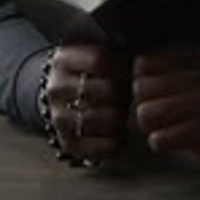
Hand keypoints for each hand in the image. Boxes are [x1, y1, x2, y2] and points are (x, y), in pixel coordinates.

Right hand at [45, 44, 130, 160]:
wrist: (60, 98)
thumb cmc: (89, 72)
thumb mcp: (92, 52)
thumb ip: (113, 52)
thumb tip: (142, 57)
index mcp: (64, 60)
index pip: (99, 59)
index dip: (121, 65)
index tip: (128, 71)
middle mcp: (57, 88)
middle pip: (104, 91)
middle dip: (122, 94)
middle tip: (127, 95)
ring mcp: (59, 118)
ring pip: (101, 120)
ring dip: (119, 118)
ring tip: (123, 113)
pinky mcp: (67, 143)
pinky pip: (100, 148)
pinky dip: (117, 143)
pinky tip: (120, 133)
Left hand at [132, 47, 199, 158]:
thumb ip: (172, 58)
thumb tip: (135, 66)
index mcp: (195, 56)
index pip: (145, 62)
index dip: (141, 76)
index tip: (149, 84)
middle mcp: (198, 78)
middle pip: (141, 88)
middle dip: (142, 100)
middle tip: (153, 105)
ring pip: (146, 113)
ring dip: (148, 122)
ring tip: (160, 122)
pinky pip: (160, 139)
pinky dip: (160, 140)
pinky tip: (172, 136)